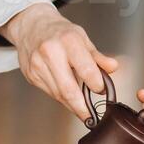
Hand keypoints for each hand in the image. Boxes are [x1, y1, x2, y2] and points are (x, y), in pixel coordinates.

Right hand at [2, 2, 118, 119]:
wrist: (32, 26)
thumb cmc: (60, 32)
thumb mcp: (82, 38)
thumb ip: (98, 56)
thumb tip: (113, 67)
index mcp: (68, 41)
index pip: (86, 69)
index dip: (96, 84)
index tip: (102, 91)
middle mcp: (50, 52)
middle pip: (68, 89)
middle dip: (82, 107)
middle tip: (92, 117)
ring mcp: (37, 65)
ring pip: (58, 94)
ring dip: (72, 105)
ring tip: (83, 110)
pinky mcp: (30, 75)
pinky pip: (50, 92)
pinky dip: (61, 97)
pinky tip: (69, 98)